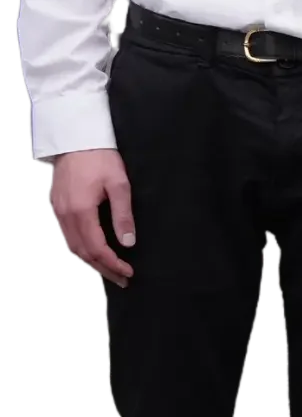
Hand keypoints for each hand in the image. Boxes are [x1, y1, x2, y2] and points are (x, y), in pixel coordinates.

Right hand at [49, 148, 135, 286]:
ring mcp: (58, 211)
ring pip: (72, 246)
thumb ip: (123, 214)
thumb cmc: (100, 157)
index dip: (112, 264)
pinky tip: (91, 252)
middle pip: (82, 252)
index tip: (128, 271)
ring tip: (109, 270)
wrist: (76, 137)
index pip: (96, 248)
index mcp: (81, 211)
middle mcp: (65, 214)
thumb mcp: (119, 184)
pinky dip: (79, 248)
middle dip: (103, 269)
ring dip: (91, 261)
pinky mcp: (57, 205)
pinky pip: (66, 235)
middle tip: (122, 279)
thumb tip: (128, 242)